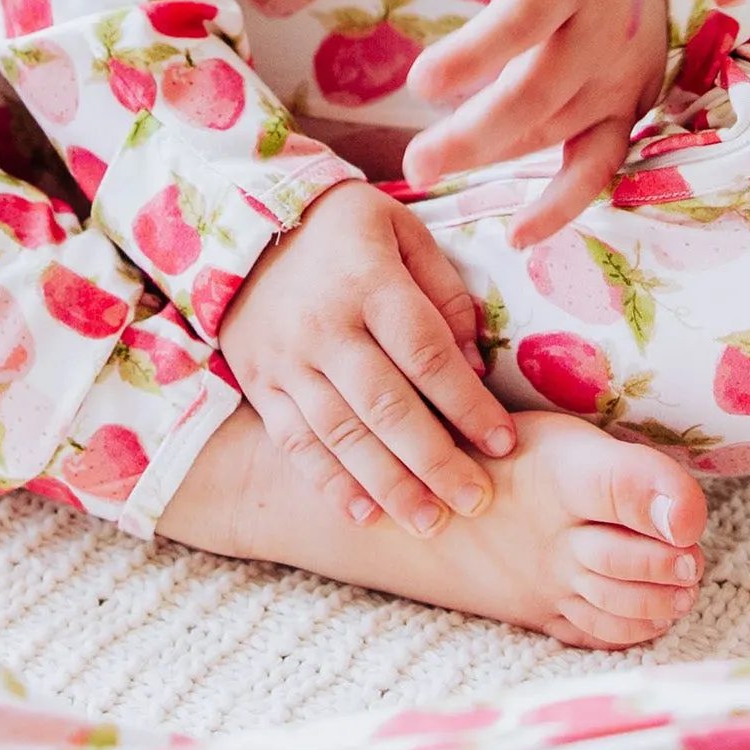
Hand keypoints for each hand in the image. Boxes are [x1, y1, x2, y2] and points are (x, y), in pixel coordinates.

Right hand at [218, 181, 514, 532]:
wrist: (244, 225)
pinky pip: (295, 443)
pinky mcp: (262, 385)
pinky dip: (330, 483)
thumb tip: (475, 367)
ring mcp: (287, 361)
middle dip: (435, 461)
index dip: (467, 403)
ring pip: (341, 434)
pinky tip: (365, 516)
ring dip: (388, 485)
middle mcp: (324, 327)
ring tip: (429, 524)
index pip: (426, 354)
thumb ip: (444, 294)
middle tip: (476, 501)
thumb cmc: (344, 230)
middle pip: (386, 406)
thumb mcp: (402, 230)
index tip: (504, 441)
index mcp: (368, 282)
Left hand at [388, 0, 668, 247]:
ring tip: (425, 169)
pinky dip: (564, 206)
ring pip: (555, 130)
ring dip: (492, 157)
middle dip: (475, 132)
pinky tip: (518, 235)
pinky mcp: (625, 112)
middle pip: (538, 91)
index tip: (422, 79)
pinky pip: (599, 167)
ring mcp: (618, 79)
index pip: (526, 17)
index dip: (477, 53)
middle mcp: (603, 31)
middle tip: (416, 162)